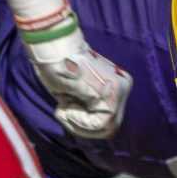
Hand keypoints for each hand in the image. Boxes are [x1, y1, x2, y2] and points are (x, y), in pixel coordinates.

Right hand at [19, 10, 132, 140]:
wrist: (53, 48)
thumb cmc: (59, 67)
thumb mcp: (76, 92)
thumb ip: (86, 107)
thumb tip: (88, 129)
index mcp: (117, 85)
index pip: (107, 119)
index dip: (83, 123)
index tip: (65, 109)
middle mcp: (123, 87)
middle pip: (109, 126)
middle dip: (83, 127)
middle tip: (63, 112)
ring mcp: (119, 90)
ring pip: (105, 128)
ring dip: (79, 124)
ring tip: (64, 108)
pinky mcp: (110, 94)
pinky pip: (99, 124)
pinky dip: (78, 121)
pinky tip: (66, 107)